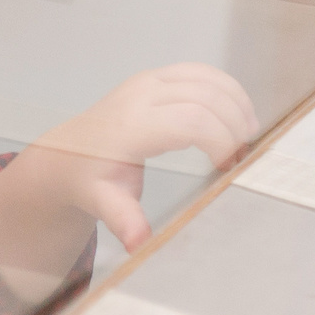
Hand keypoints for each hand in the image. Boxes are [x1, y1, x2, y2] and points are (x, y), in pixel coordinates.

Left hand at [20, 63, 257, 248]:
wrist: (66, 154)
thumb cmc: (90, 179)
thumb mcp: (103, 201)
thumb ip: (124, 219)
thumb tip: (139, 243)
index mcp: (131, 126)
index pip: (191, 121)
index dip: (220, 141)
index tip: (228, 167)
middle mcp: (140, 96)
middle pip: (206, 97)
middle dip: (233, 125)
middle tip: (243, 156)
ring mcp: (148, 81)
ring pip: (207, 78)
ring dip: (235, 103)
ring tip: (248, 135)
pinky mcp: (156, 77)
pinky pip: (200, 72)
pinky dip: (225, 88)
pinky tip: (237, 113)